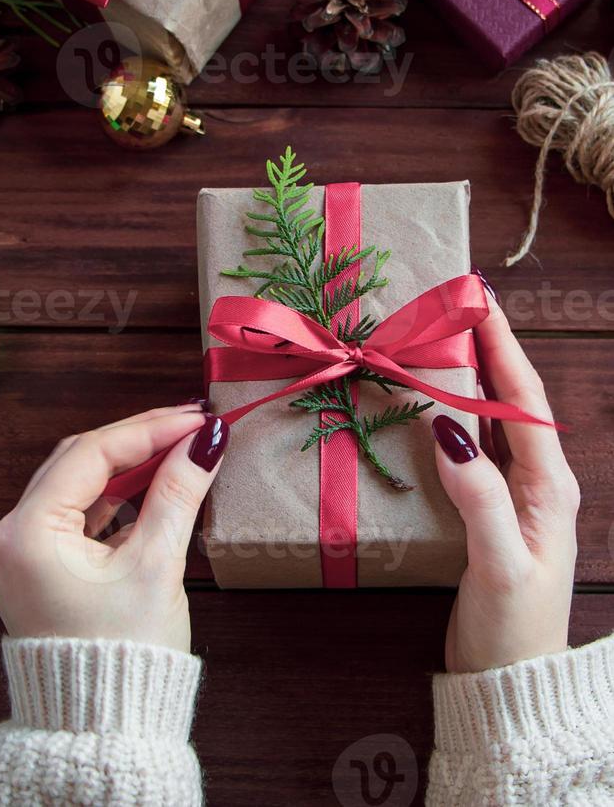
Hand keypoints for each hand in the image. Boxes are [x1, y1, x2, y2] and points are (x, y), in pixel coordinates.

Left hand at [0, 404, 228, 653]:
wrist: (107, 727)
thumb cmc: (125, 655)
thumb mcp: (157, 564)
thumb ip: (179, 492)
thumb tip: (206, 442)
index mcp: (28, 535)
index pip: (91, 455)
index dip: (150, 430)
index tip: (196, 419)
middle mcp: (12, 538)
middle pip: (79, 461)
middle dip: (138, 440)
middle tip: (191, 425)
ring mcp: (21, 553)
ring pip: (78, 483)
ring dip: (128, 465)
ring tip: (179, 448)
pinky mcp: (39, 565)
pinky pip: (77, 512)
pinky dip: (115, 496)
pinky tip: (152, 484)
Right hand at [433, 294, 579, 672]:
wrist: (509, 680)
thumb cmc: (515, 626)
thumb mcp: (501, 564)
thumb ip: (481, 498)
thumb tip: (447, 430)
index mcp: (549, 485)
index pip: (523, 400)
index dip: (502, 346)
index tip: (479, 299)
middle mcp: (536, 480)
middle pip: (509, 398)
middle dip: (486, 348)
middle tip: (455, 304)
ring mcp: (512, 494)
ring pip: (489, 418)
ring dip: (468, 375)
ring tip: (442, 337)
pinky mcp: (487, 509)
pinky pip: (470, 447)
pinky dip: (451, 414)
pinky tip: (430, 402)